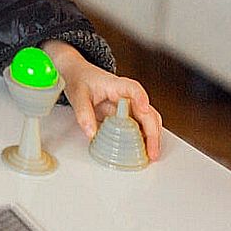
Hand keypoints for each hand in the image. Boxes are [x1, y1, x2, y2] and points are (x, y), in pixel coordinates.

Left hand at [42, 40, 162, 159]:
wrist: (78, 75)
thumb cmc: (80, 80)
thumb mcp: (77, 95)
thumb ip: (83, 113)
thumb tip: (91, 133)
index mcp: (116, 85)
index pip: (133, 89)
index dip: (141, 98)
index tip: (144, 109)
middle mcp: (128, 96)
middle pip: (147, 111)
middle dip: (152, 131)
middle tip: (151, 150)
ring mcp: (129, 106)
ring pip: (148, 120)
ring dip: (152, 137)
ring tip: (151, 154)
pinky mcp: (126, 115)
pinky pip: (139, 127)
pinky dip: (144, 138)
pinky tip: (143, 151)